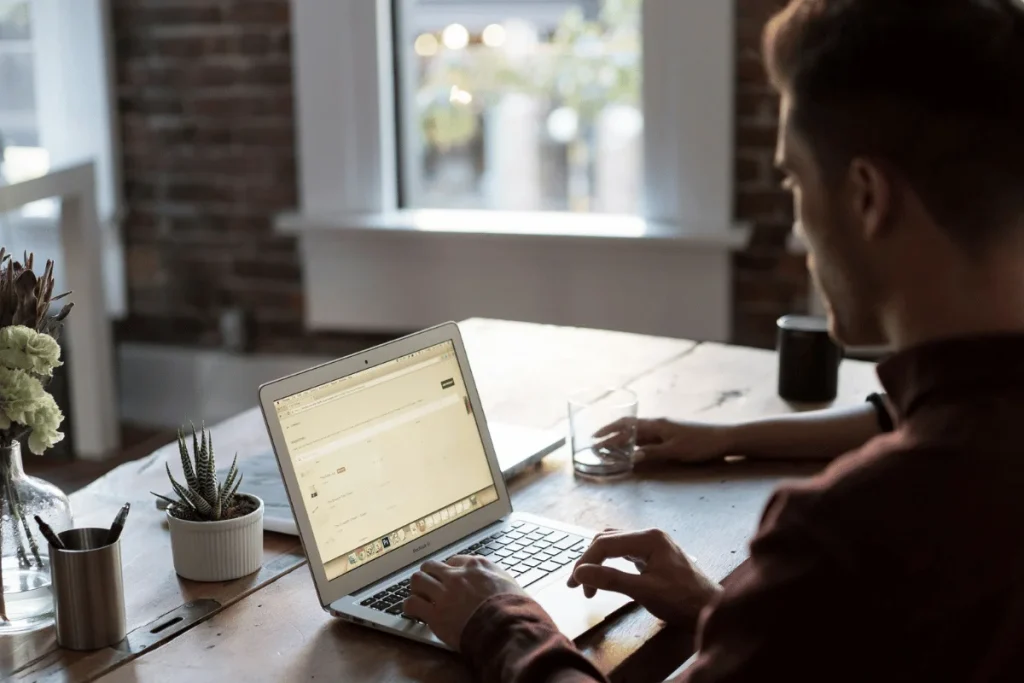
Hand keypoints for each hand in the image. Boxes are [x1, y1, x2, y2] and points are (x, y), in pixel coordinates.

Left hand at [404, 556, 527, 648]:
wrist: (507, 627)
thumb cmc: (514, 608)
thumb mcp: (510, 583)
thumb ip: (497, 578)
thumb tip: (496, 582)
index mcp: (476, 566)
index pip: (454, 561)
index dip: (450, 571)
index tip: (449, 579)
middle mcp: (457, 575)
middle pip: (431, 566)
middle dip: (429, 575)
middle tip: (430, 586)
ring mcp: (444, 593)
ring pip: (417, 580)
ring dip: (417, 589)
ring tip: (419, 597)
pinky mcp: (435, 614)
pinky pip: (412, 604)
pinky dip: (410, 607)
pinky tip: (413, 613)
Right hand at [568, 529, 720, 624]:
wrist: (711, 610)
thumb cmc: (683, 601)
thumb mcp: (644, 591)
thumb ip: (611, 579)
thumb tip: (580, 573)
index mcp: (648, 538)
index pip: (605, 543)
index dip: (586, 562)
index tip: (576, 585)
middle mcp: (649, 535)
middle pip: (607, 540)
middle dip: (589, 561)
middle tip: (577, 586)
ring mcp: (652, 544)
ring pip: (614, 545)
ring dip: (598, 561)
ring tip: (588, 583)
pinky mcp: (654, 555)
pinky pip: (624, 552)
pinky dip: (610, 563)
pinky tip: (606, 576)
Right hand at [595, 418, 730, 464]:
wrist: (723, 438)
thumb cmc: (700, 444)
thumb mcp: (675, 451)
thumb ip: (653, 452)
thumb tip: (631, 456)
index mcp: (656, 425)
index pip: (627, 426)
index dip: (609, 432)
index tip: (594, 439)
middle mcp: (657, 424)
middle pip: (629, 426)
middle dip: (611, 433)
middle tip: (595, 441)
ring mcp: (664, 429)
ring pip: (637, 431)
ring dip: (622, 437)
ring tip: (608, 446)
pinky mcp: (670, 435)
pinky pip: (646, 436)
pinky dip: (634, 441)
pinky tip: (632, 449)